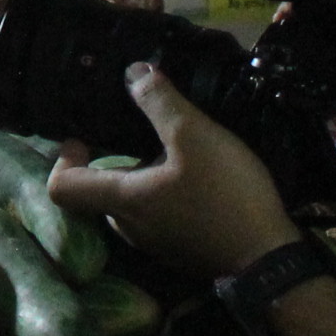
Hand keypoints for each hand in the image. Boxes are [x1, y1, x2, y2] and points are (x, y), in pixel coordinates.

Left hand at [47, 64, 304, 281]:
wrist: (273, 263)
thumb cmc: (227, 197)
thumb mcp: (194, 137)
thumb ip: (160, 104)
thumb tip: (132, 72)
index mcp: (122, 201)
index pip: (62, 188)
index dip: (63, 160)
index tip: (82, 138)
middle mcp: (131, 229)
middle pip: (102, 192)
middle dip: (115, 162)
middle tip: (143, 134)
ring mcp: (158, 245)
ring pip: (135, 204)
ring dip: (146, 176)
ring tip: (179, 150)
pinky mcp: (184, 251)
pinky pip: (161, 217)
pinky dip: (167, 194)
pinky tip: (200, 177)